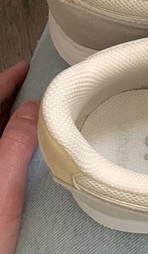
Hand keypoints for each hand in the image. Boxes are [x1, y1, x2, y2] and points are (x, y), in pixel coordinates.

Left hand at [0, 62, 38, 253]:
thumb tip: (33, 108)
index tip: (24, 67)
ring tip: (38, 106)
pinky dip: (14, 140)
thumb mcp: (1, 185)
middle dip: (10, 97)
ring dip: (13, 119)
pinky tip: (31, 140)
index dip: (4, 81)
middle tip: (37, 84)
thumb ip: (15, 142)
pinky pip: (0, 153)